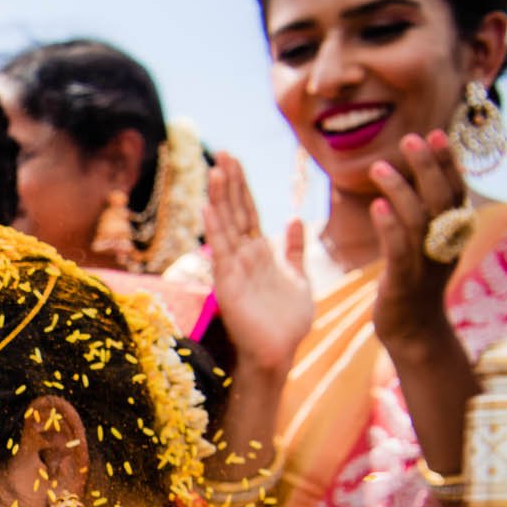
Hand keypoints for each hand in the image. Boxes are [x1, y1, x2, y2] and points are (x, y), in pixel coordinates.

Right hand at [203, 153, 314, 377]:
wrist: (278, 353)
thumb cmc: (287, 322)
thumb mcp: (299, 278)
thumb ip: (294, 249)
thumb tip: (294, 219)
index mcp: (259, 253)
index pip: (248, 212)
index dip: (243, 186)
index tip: (235, 160)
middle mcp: (243, 257)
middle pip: (235, 212)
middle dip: (230, 183)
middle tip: (223, 152)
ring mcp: (233, 269)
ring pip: (226, 226)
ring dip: (220, 198)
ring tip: (216, 170)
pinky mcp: (228, 284)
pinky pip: (221, 252)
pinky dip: (215, 230)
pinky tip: (208, 208)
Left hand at [366, 131, 472, 356]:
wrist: (414, 332)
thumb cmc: (416, 284)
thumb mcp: (426, 246)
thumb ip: (426, 215)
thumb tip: (420, 178)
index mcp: (453, 234)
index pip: (455, 191)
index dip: (448, 163)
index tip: (437, 134)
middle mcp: (444, 245)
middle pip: (441, 199)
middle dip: (427, 167)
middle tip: (411, 138)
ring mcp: (426, 264)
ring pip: (419, 221)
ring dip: (401, 190)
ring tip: (379, 166)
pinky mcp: (405, 282)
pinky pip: (400, 250)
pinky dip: (390, 227)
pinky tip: (376, 206)